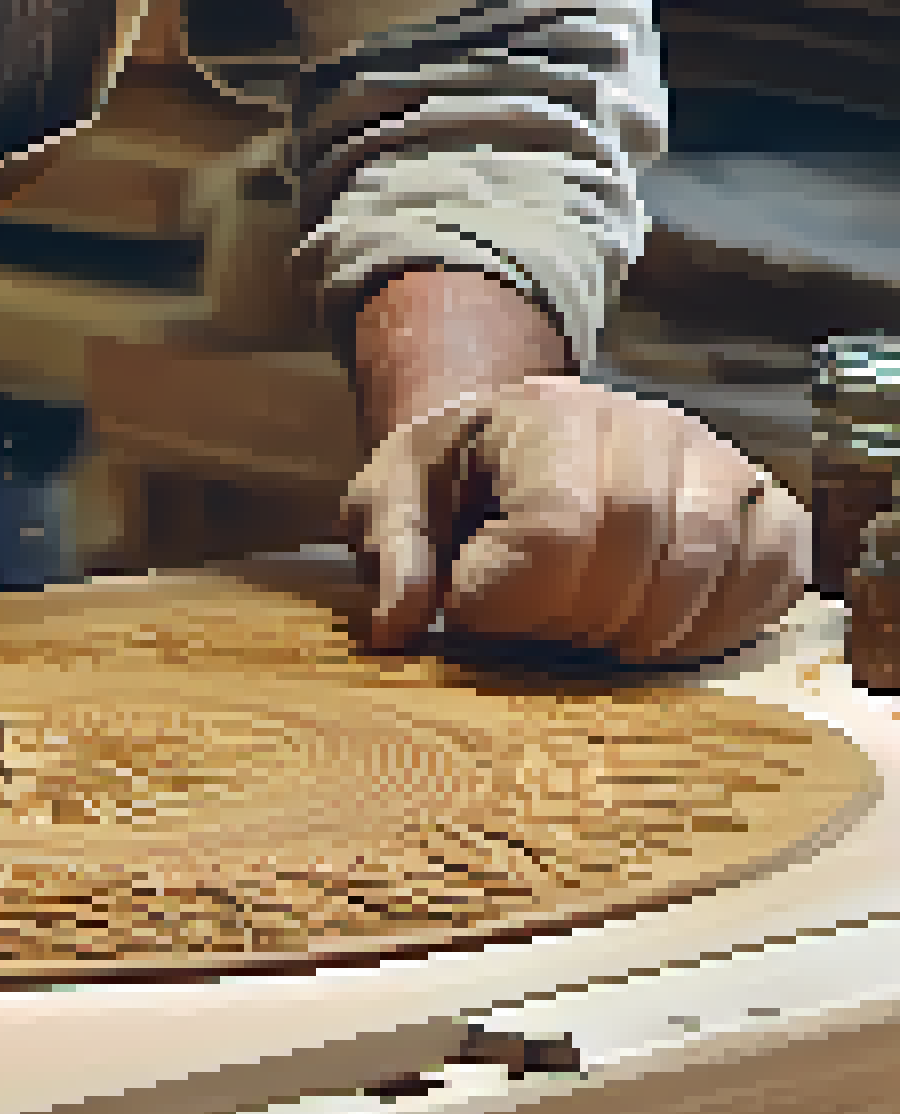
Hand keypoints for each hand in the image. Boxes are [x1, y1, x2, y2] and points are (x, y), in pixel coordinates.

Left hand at [340, 376, 809, 664]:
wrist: (519, 439)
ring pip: (715, 551)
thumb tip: (397, 623)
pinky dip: (731, 617)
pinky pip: (779, 560)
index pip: (557, 521)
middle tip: (544, 633)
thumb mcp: (393, 500)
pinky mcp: (759, 497)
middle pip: (639, 535)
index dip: (517, 593)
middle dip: (582, 612)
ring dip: (653, 625)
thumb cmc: (456, 478)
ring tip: (600, 639)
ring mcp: (712, 455)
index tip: (477, 611)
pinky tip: (670, 637)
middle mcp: (643, 421)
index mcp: (544, 415)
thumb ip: (393, 554)